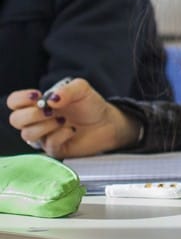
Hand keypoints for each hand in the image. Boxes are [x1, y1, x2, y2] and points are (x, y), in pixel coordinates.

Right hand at [6, 78, 138, 157]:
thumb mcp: (81, 89)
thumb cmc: (90, 105)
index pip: (14, 102)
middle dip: (33, 114)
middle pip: (16, 120)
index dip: (20, 99)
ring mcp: (44, 136)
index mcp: (38, 104)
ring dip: (46, 125)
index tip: (37, 96)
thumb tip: (50, 99)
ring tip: (64, 120)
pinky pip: (48, 145)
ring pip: (28, 135)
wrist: (107, 122)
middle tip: (52, 111)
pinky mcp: (55, 149)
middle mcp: (37, 121)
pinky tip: (72, 130)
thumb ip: (67, 90)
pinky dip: (60, 136)